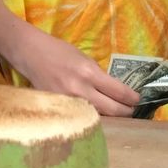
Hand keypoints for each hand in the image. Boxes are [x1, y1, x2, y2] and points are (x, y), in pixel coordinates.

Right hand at [15, 26, 139, 117]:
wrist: (29, 53)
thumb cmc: (58, 51)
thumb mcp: (83, 58)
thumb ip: (97, 74)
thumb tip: (112, 89)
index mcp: (89, 73)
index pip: (118, 91)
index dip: (132, 98)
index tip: (138, 100)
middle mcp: (80, 90)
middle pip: (112, 109)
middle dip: (126, 112)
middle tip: (133, 112)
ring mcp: (68, 102)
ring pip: (97, 116)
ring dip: (110, 117)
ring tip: (119, 116)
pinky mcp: (58, 108)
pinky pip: (79, 116)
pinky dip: (90, 117)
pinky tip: (97, 117)